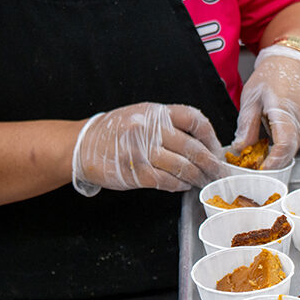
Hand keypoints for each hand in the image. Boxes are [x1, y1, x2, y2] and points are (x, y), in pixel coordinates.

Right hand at [71, 103, 224, 195]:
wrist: (81, 145)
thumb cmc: (115, 132)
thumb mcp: (142, 116)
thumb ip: (169, 125)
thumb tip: (202, 144)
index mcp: (155, 112)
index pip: (195, 119)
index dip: (211, 137)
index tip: (217, 151)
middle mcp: (150, 128)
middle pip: (192, 147)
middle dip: (211, 164)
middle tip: (219, 173)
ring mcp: (142, 150)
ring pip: (182, 166)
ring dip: (198, 177)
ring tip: (205, 182)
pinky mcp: (135, 172)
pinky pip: (166, 181)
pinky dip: (179, 185)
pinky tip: (184, 186)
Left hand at [231, 44, 299, 169]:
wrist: (298, 59)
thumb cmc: (273, 74)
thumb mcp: (252, 97)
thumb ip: (246, 125)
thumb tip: (240, 149)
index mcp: (286, 110)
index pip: (284, 146)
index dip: (274, 162)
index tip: (263, 169)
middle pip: (290, 149)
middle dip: (274, 152)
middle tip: (260, 144)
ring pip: (298, 144)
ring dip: (285, 141)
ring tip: (277, 120)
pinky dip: (296, 134)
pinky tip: (290, 118)